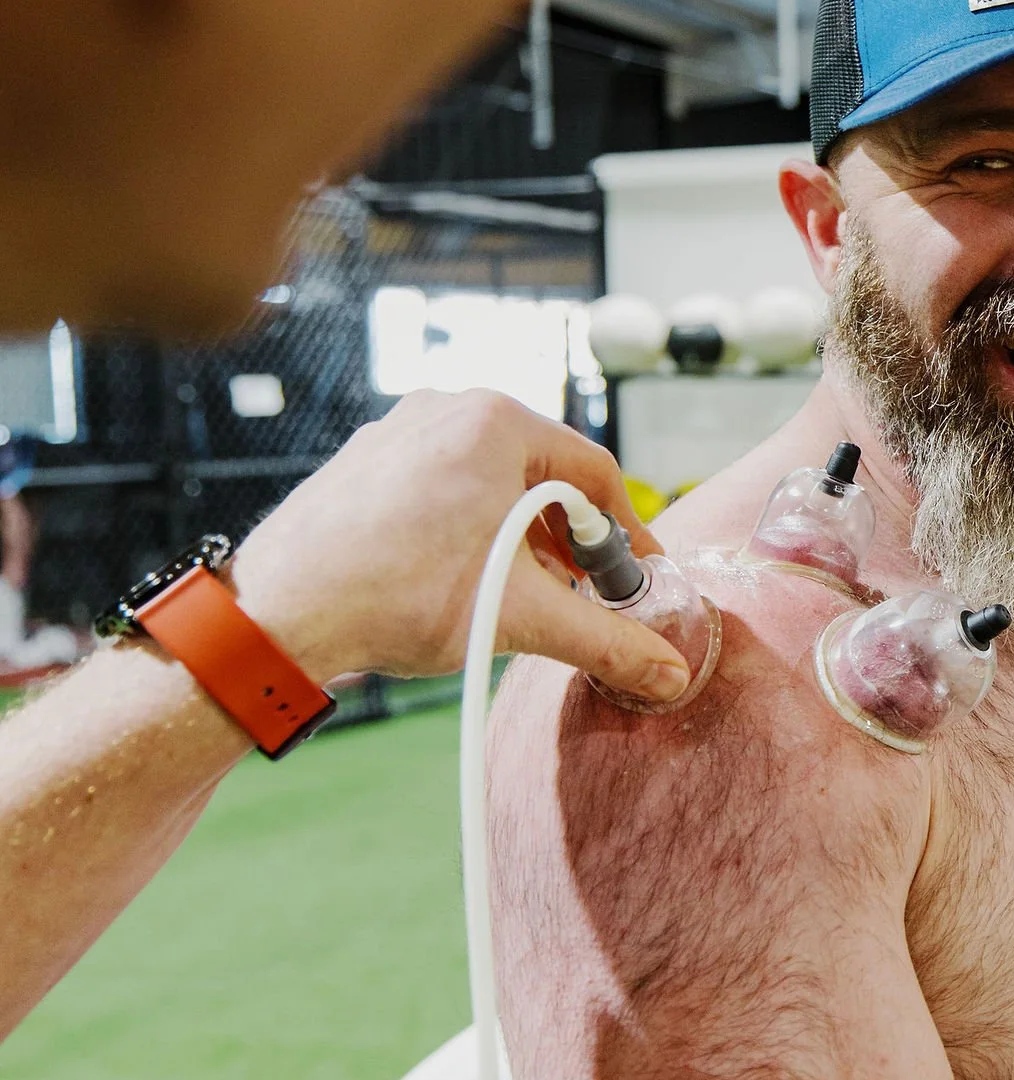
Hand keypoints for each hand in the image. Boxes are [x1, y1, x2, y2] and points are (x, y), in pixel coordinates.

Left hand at [229, 391, 699, 701]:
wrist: (280, 612)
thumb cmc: (395, 597)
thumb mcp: (521, 617)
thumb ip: (605, 641)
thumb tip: (668, 671)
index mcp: (495, 422)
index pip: (594, 472)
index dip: (627, 535)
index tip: (636, 580)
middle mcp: (447, 407)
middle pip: (543, 473)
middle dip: (571, 539)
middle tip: (583, 594)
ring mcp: (399, 430)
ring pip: (491, 480)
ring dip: (522, 536)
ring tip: (525, 593)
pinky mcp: (367, 460)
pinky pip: (444, 485)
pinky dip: (472, 527)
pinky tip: (466, 580)